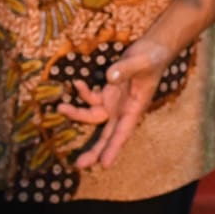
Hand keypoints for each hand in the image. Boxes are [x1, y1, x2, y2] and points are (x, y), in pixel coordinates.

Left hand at [57, 37, 172, 169]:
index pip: (123, 133)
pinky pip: (92, 98)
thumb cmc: (152, 58)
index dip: (114, 149)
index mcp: (135, 109)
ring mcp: (114, 102)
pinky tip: (77, 82)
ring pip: (94, 117)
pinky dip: (83, 92)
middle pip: (107, 135)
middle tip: (79, 165)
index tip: (104, 164)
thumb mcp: (141, 62)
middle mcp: (123, 111)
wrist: (153, 48)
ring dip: (77, 115)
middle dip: (94, 150)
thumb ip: (125, 69)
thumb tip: (109, 78)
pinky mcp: (108, 92)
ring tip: (61, 108)